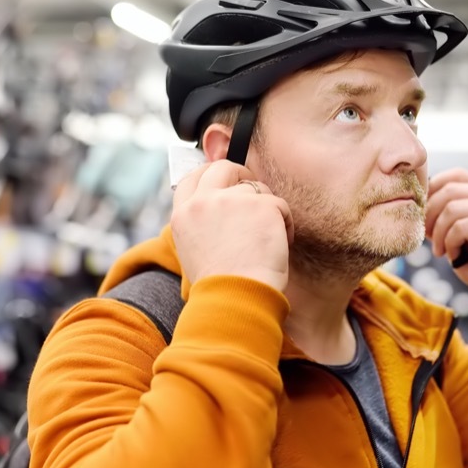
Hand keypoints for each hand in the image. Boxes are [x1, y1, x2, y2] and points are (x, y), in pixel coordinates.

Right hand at [171, 160, 293, 292]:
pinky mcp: (262, 205)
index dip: (209, 174)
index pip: (191, 178)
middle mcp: (203, 202)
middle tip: (255, 193)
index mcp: (182, 215)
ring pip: (256, 188)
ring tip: (267, 240)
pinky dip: (285, 223)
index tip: (225, 180)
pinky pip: (279, 204)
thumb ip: (204, 224)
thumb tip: (224, 210)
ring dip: (266, 209)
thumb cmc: (220, 287)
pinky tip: (280, 244)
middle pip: (223, 168)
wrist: (236, 299)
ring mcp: (232, 200)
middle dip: (241, 174)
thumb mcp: (195, 250)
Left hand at [424, 169, 467, 300]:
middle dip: (430, 214)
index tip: (423, 215)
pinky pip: (461, 227)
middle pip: (449, 190)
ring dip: (439, 233)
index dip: (433, 189)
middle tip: (428, 236)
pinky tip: (454, 255)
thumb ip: (445, 217)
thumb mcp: (458, 235)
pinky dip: (450, 242)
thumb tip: (419, 206)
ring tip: (441, 251)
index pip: (455, 175)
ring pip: (452, 208)